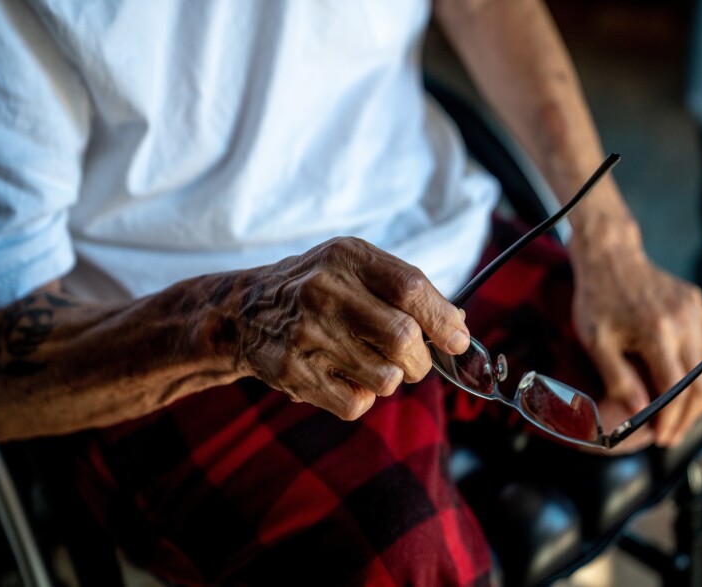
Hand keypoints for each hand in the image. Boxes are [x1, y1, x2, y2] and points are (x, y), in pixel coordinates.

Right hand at [225, 237, 469, 419]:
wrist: (244, 312)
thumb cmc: (318, 288)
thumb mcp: (354, 266)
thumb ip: (405, 288)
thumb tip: (458, 326)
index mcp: (347, 258)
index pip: (411, 288)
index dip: (443, 319)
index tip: (457, 340)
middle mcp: (324, 292)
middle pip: (403, 339)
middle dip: (421, 360)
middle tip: (414, 361)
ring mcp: (306, 334)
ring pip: (386, 378)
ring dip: (392, 379)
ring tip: (373, 365)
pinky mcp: (293, 372)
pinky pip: (356, 404)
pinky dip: (362, 398)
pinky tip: (347, 379)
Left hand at [570, 243, 701, 447]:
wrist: (611, 258)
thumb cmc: (598, 299)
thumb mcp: (596, 341)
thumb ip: (617, 377)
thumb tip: (638, 411)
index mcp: (657, 330)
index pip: (675, 386)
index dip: (670, 418)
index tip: (661, 437)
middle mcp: (684, 320)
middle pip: (700, 382)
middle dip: (688, 416)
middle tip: (672, 437)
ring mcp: (697, 311)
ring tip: (684, 419)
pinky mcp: (700, 306)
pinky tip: (695, 389)